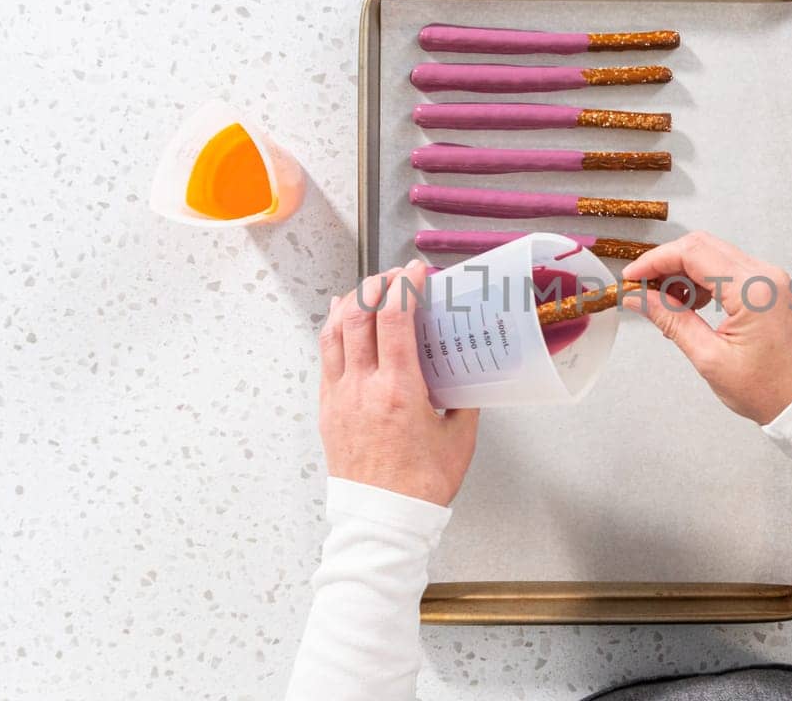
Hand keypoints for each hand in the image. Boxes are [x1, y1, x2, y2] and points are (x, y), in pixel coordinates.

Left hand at [319, 260, 478, 506]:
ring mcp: (340, 396)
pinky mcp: (327, 408)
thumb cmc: (421, 486)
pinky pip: (325, 356)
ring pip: (335, 331)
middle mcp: (364, 387)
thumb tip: (465, 375)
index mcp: (400, 390)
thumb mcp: (459, 437)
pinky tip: (342, 318)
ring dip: (351, 301)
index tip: (415, 271)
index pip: (395, 318)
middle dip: (377, 283)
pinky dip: (334, 329)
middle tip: (394, 275)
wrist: (384, 520)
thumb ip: (462, 399)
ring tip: (366, 287)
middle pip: (360, 314)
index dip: (404, 285)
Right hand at [621, 232, 791, 423]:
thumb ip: (671, 320)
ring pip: (713, 256)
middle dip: (666, 264)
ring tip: (665, 304)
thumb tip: (638, 298)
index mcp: (752, 289)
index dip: (655, 261)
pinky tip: (689, 304)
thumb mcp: (709, 358)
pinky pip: (728, 270)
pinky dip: (702, 280)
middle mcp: (764, 274)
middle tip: (642, 289)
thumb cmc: (767, 389)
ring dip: (683, 272)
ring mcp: (769, 278)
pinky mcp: (769, 287)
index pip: (692, 253)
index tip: (631, 277)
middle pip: (702, 246)